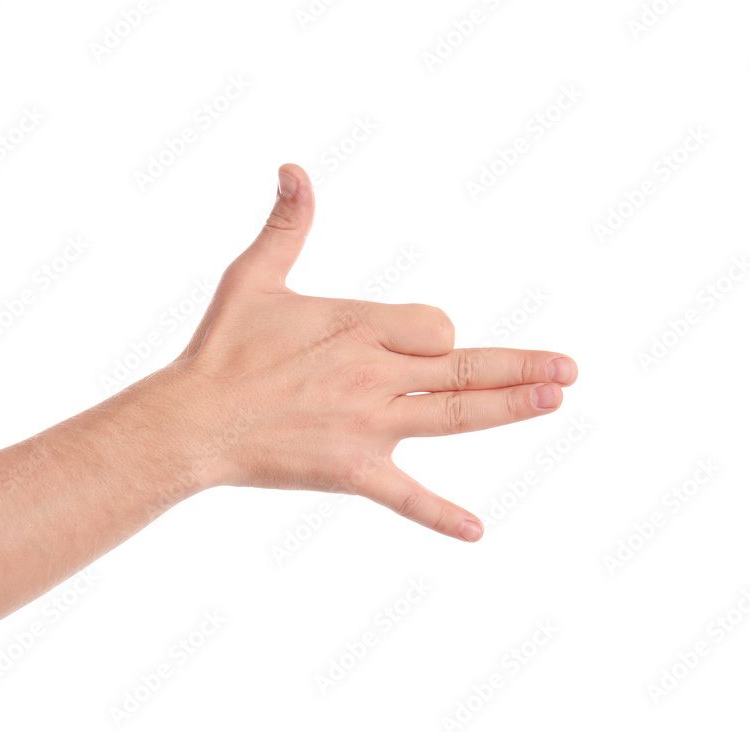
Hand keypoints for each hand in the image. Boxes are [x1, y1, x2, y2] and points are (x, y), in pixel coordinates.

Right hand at [173, 164, 577, 541]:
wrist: (194, 418)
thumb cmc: (222, 347)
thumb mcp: (254, 276)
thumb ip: (287, 225)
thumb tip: (294, 168)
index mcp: (359, 327)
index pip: (435, 326)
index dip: (433, 334)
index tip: (412, 345)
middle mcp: (374, 375)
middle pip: (464, 367)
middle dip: (519, 366)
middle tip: (570, 369)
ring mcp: (368, 426)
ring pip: (455, 416)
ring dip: (509, 407)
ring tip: (556, 399)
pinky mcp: (351, 471)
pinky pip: (404, 496)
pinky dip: (438, 514)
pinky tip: (476, 531)